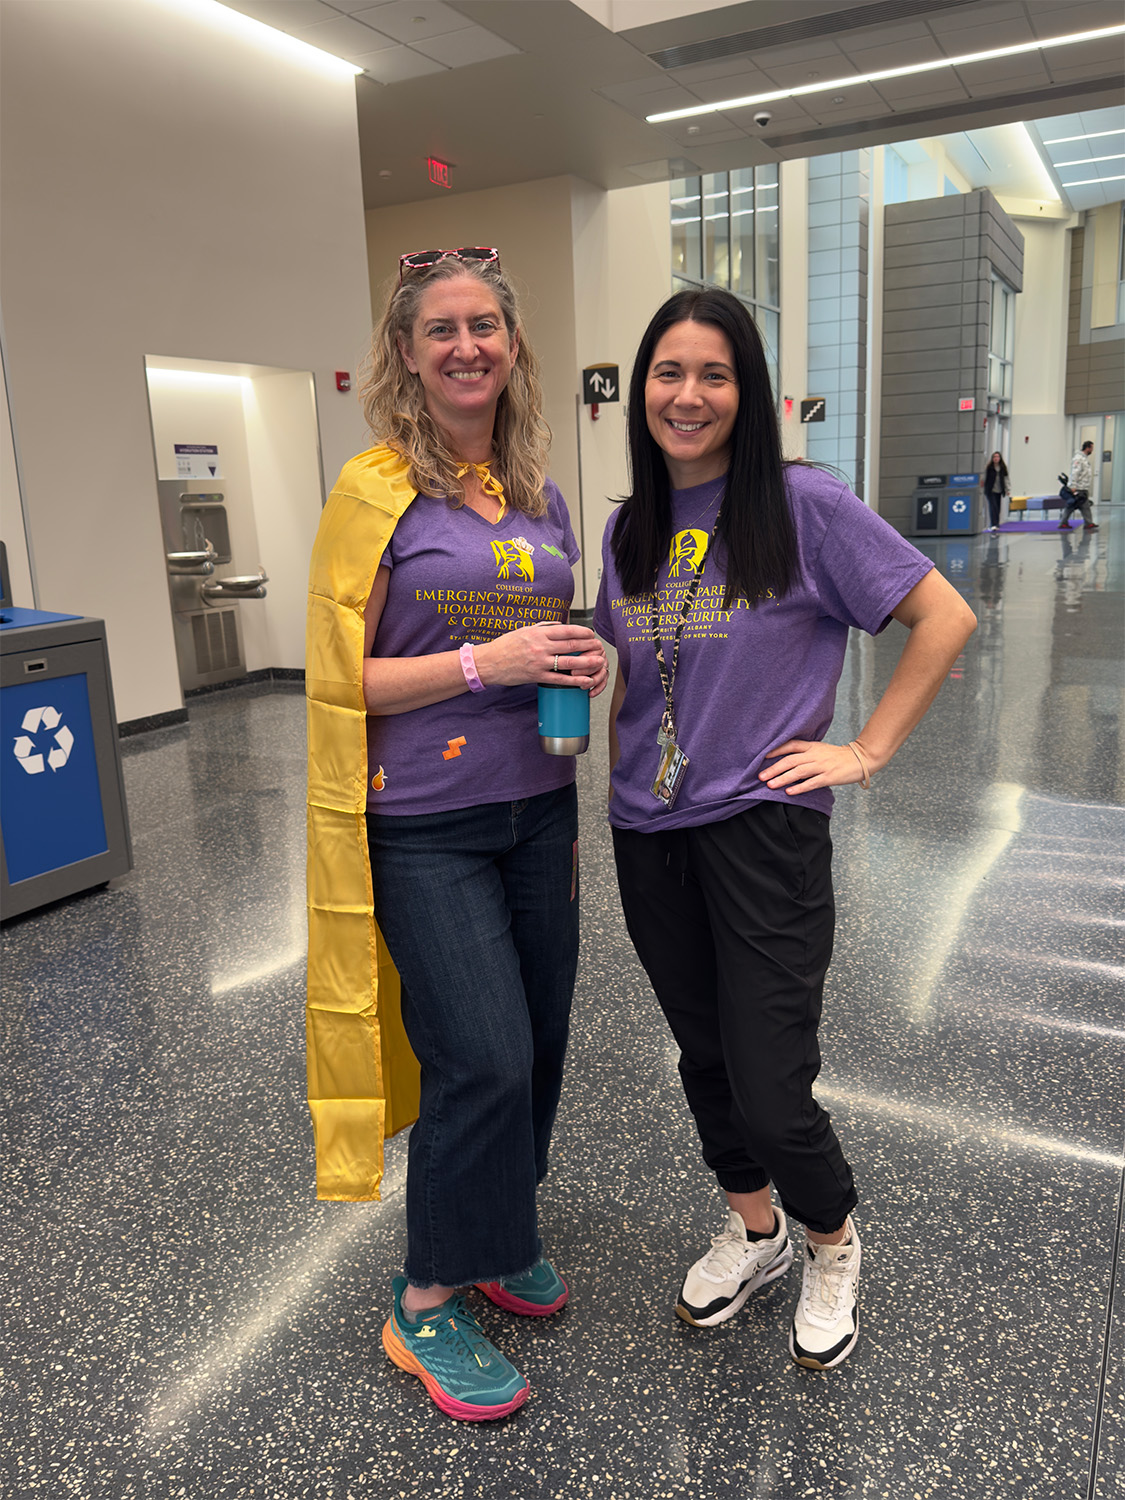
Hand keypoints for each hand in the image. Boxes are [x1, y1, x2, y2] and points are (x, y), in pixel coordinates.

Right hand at [475, 624, 608, 696]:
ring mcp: (539, 662)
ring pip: (569, 662)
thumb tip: (561, 626)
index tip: (591, 634)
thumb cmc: (505, 646)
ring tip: (599, 662)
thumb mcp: (525, 630)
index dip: (583, 632)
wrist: (489, 662)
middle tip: (599, 647)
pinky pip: (560, 679)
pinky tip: (585, 680)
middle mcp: (540, 646)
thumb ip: (544, 628)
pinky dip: (575, 680)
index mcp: (538, 633)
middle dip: (589, 646)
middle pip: (571, 645)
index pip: (567, 630)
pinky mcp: (537, 676)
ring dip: (587, 662)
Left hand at [759, 739, 867, 793]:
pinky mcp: (829, 777)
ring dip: (783, 779)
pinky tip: (789, 792)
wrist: (860, 758)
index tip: (763, 756)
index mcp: (812, 746)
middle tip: (761, 776)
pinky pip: (811, 783)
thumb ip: (806, 753)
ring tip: (770, 785)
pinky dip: (799, 788)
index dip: (776, 750)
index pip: (791, 745)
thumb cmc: (838, 756)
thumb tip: (786, 760)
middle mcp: (815, 755)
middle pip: (790, 760)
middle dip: (774, 768)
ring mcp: (822, 766)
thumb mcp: (821, 749)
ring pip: (798, 772)